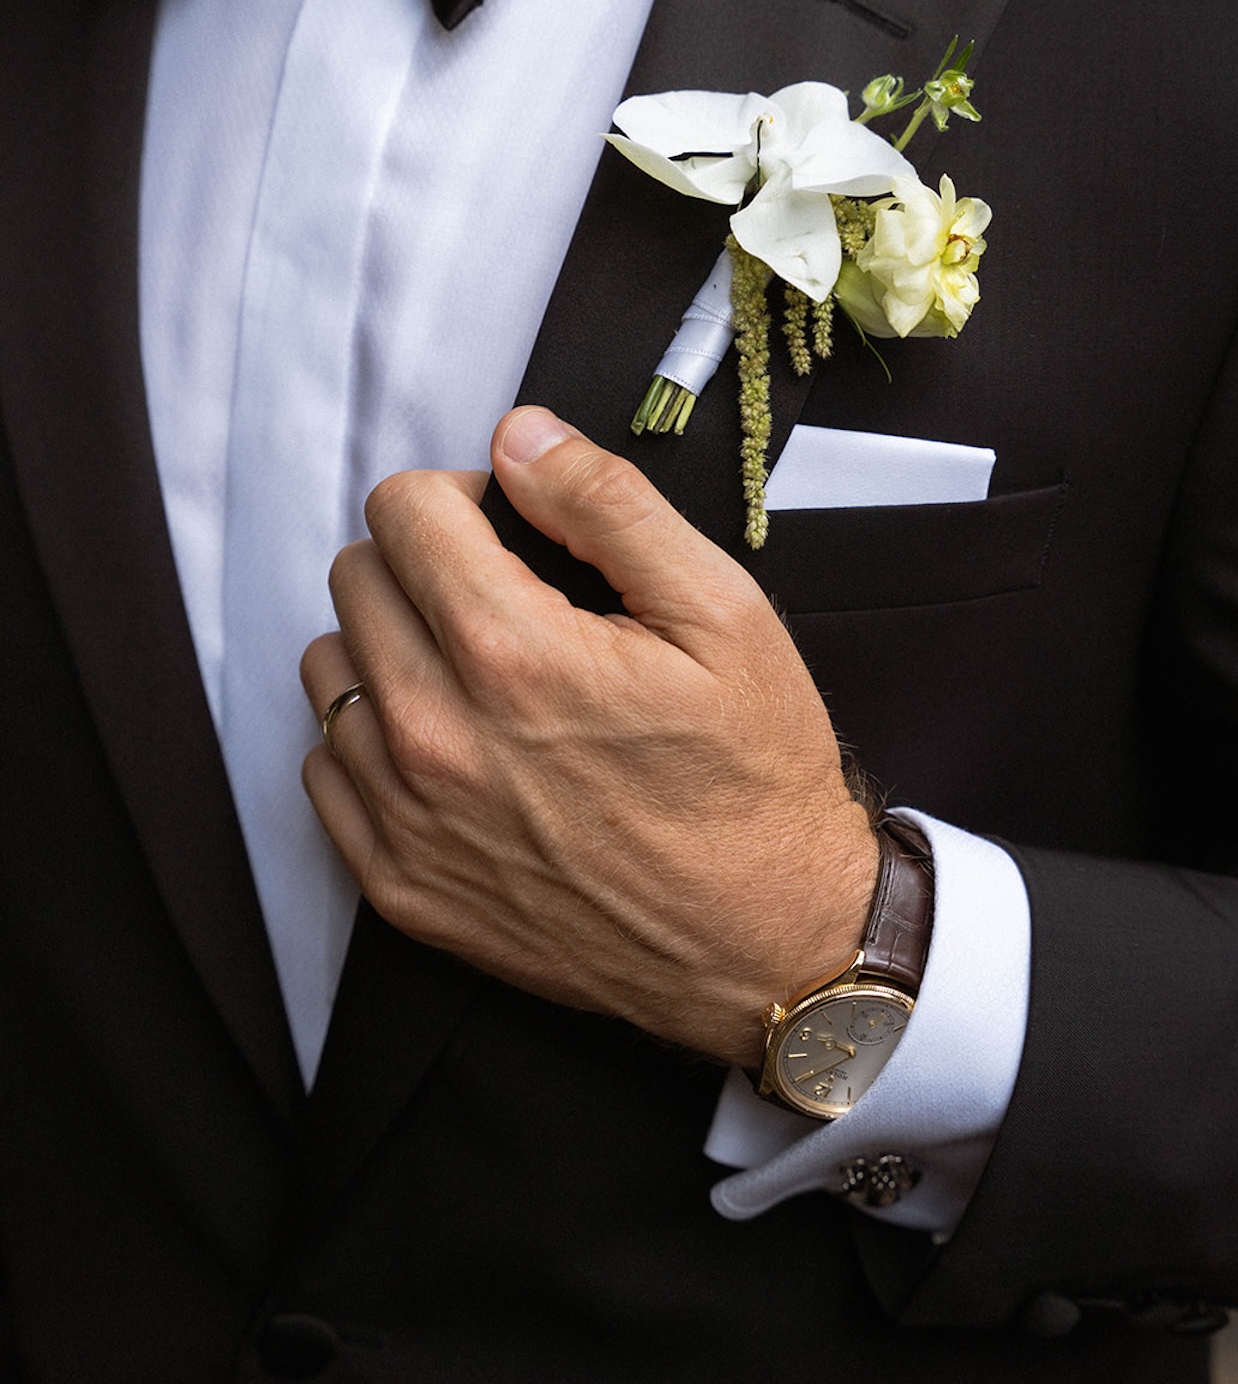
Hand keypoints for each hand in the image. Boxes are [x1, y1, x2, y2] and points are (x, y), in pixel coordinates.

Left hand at [300, 406, 878, 1065]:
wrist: (768, 946)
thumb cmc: (754, 779)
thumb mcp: (723, 611)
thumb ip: (608, 504)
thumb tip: (519, 437)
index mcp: (513, 654)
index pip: (402, 510)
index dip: (463, 496)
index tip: (512, 530)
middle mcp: (437, 736)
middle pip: (355, 579)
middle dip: (423, 561)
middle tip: (505, 596)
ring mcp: (409, 820)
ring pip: (328, 670)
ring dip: (389, 646)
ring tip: (476, 670)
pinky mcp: (401, 887)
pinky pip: (324, 769)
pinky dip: (372, 737)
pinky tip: (452, 745)